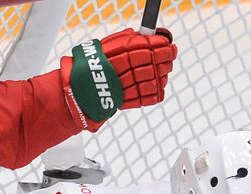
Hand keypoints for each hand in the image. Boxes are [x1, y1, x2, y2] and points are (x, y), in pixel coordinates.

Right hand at [60, 29, 176, 127]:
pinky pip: (149, 96)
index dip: (157, 44)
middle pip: (149, 62)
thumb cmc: (94, 67)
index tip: (167, 42)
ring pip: (152, 79)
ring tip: (165, 68)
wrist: (79, 92)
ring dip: (162, 73)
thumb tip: (144, 35)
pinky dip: (157, 89)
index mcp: (112, 55)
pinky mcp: (128, 102)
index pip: (141, 46)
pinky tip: (158, 82)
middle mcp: (118, 71)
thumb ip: (124, 40)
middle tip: (171, 53)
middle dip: (164, 57)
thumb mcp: (106, 47)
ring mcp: (124, 88)